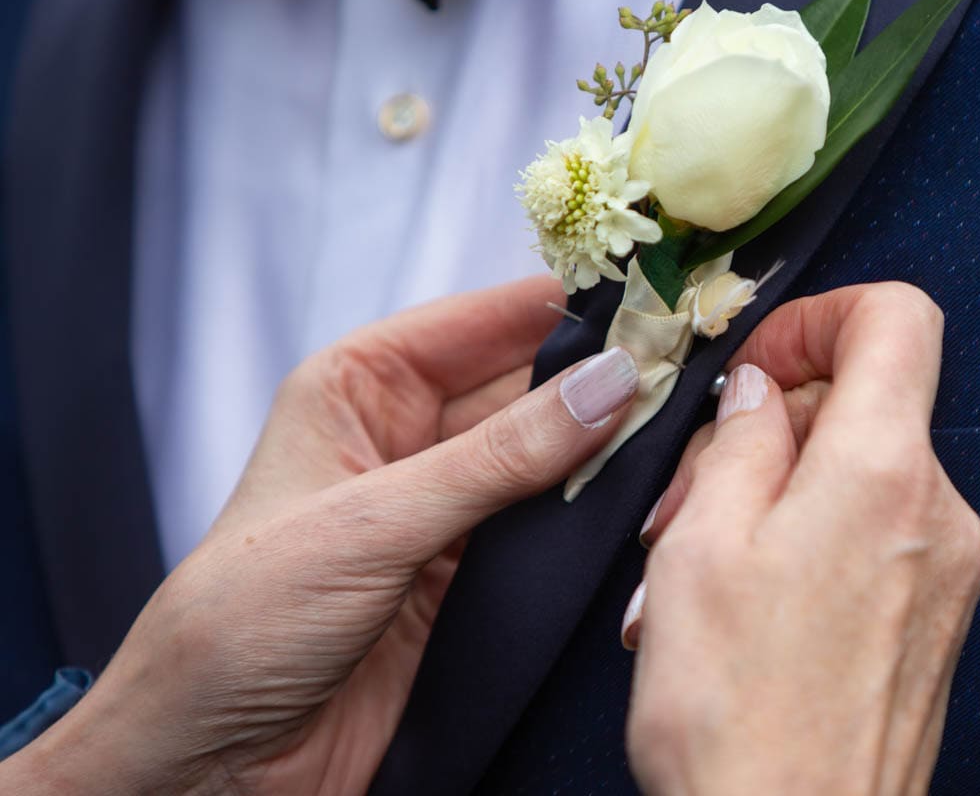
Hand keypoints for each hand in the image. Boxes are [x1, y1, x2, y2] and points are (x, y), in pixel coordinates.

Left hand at [5, 276, 638, 794]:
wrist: (217, 765)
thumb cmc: (239, 625)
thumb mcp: (374, 524)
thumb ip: (499, 458)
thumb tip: (608, 385)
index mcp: (361, 386)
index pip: (485, 321)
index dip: (569, 305)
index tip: (656, 299)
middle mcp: (410, 435)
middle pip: (531, 385)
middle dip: (605, 378)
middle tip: (693, 371)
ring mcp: (448, 506)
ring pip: (553, 455)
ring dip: (611, 448)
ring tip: (691, 428)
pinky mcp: (476, 575)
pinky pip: (554, 526)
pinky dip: (600, 514)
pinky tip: (651, 499)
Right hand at [624, 283, 979, 795]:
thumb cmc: (738, 715)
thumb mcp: (702, 546)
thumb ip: (739, 441)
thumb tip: (758, 392)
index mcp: (883, 471)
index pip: (896, 317)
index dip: (818, 319)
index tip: (756, 372)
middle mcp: (940, 511)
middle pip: (864, 402)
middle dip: (768, 430)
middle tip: (688, 501)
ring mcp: (949, 570)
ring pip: (858, 473)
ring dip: (777, 495)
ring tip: (700, 571)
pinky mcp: (938, 618)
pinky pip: (875, 536)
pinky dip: (811, 542)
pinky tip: (746, 606)